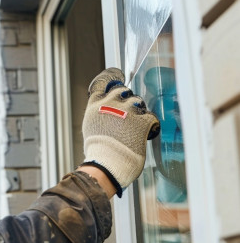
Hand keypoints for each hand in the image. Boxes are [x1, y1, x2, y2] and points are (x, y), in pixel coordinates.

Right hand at [81, 68, 159, 196]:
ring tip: (135, 126)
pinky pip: (151, 117)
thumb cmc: (98, 153)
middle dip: (127, 98)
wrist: (106, 166)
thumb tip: (107, 111)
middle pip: (122, 90)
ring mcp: (126, 111)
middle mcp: (110, 104)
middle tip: (129, 112)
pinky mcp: (141, 121)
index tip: (118, 76)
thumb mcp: (90, 128)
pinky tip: (147, 133)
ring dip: (139, 111)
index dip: (111, 77)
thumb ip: (99, 114)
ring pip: (138, 101)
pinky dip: (150, 125)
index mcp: (95, 106)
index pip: (102, 82)